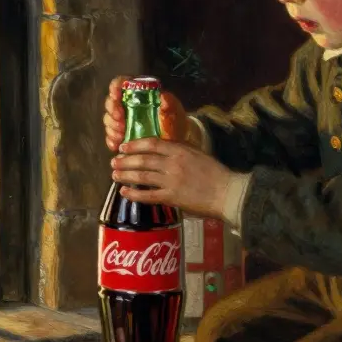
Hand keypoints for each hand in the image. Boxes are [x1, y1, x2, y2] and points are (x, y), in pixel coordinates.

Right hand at [103, 77, 189, 151]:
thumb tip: (163, 96)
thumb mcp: (175, 109)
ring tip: (121, 135)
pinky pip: (110, 136)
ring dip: (112, 127)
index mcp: (137, 93)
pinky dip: (111, 141)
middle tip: (121, 121)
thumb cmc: (175, 119)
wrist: (177, 138)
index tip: (116, 97)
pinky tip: (116, 145)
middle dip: (112, 112)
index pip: (120, 83)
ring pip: (108, 120)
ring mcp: (123, 120)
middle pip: (110, 103)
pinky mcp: (122, 134)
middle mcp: (127, 104)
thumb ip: (170, 102)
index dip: (114, 88)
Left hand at [111, 138, 230, 217]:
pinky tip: (124, 192)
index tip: (123, 146)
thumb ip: (180, 151)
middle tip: (114, 161)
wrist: (227, 192)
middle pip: (143, 160)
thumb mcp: (198, 154)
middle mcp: (173, 164)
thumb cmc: (216, 173)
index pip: (152, 144)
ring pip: (142, 177)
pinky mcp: (172, 197)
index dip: (135, 145)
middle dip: (126, 160)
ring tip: (115, 175)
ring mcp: (171, 181)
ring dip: (126, 175)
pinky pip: (148, 196)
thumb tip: (163, 149)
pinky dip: (134, 194)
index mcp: (180, 150)